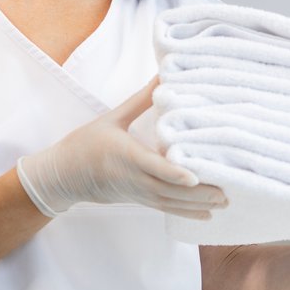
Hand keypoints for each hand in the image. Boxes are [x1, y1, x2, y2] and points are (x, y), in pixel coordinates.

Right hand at [16, 78, 227, 219]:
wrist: (63, 176)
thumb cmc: (85, 143)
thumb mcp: (112, 118)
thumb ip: (141, 100)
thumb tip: (163, 75)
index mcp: (126, 156)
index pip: (153, 167)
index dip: (174, 173)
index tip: (194, 177)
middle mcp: (133, 178)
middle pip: (169, 190)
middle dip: (198, 193)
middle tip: (226, 193)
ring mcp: (136, 193)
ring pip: (170, 203)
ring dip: (197, 205)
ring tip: (224, 203)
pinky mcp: (138, 200)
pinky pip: (165, 208)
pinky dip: (186, 212)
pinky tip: (206, 214)